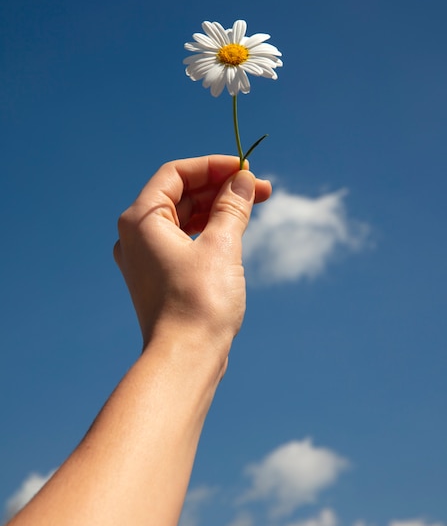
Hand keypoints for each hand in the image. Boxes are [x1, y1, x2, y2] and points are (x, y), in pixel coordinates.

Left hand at [113, 155, 270, 354]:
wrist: (185, 358)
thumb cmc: (200, 301)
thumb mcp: (222, 245)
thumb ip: (232, 206)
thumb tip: (244, 181)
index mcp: (141, 220)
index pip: (176, 174)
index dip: (213, 166)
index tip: (246, 169)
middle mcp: (136, 236)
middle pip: (181, 195)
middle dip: (221, 188)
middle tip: (261, 190)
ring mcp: (146, 258)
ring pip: (185, 219)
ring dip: (218, 209)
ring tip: (253, 206)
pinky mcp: (160, 277)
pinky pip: (185, 241)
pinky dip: (209, 231)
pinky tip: (235, 231)